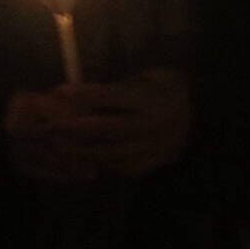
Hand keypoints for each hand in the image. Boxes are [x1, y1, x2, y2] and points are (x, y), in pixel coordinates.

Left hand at [5, 68, 190, 180]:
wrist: (201, 114)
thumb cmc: (161, 90)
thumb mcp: (143, 81)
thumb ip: (114, 90)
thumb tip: (72, 96)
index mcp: (150, 99)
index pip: (112, 96)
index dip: (85, 94)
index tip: (58, 91)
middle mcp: (153, 124)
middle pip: (107, 129)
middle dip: (74, 128)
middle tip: (48, 126)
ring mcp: (155, 147)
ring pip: (111, 153)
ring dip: (81, 151)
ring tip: (59, 147)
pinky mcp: (156, 162)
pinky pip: (123, 168)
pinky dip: (102, 166)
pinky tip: (86, 161)